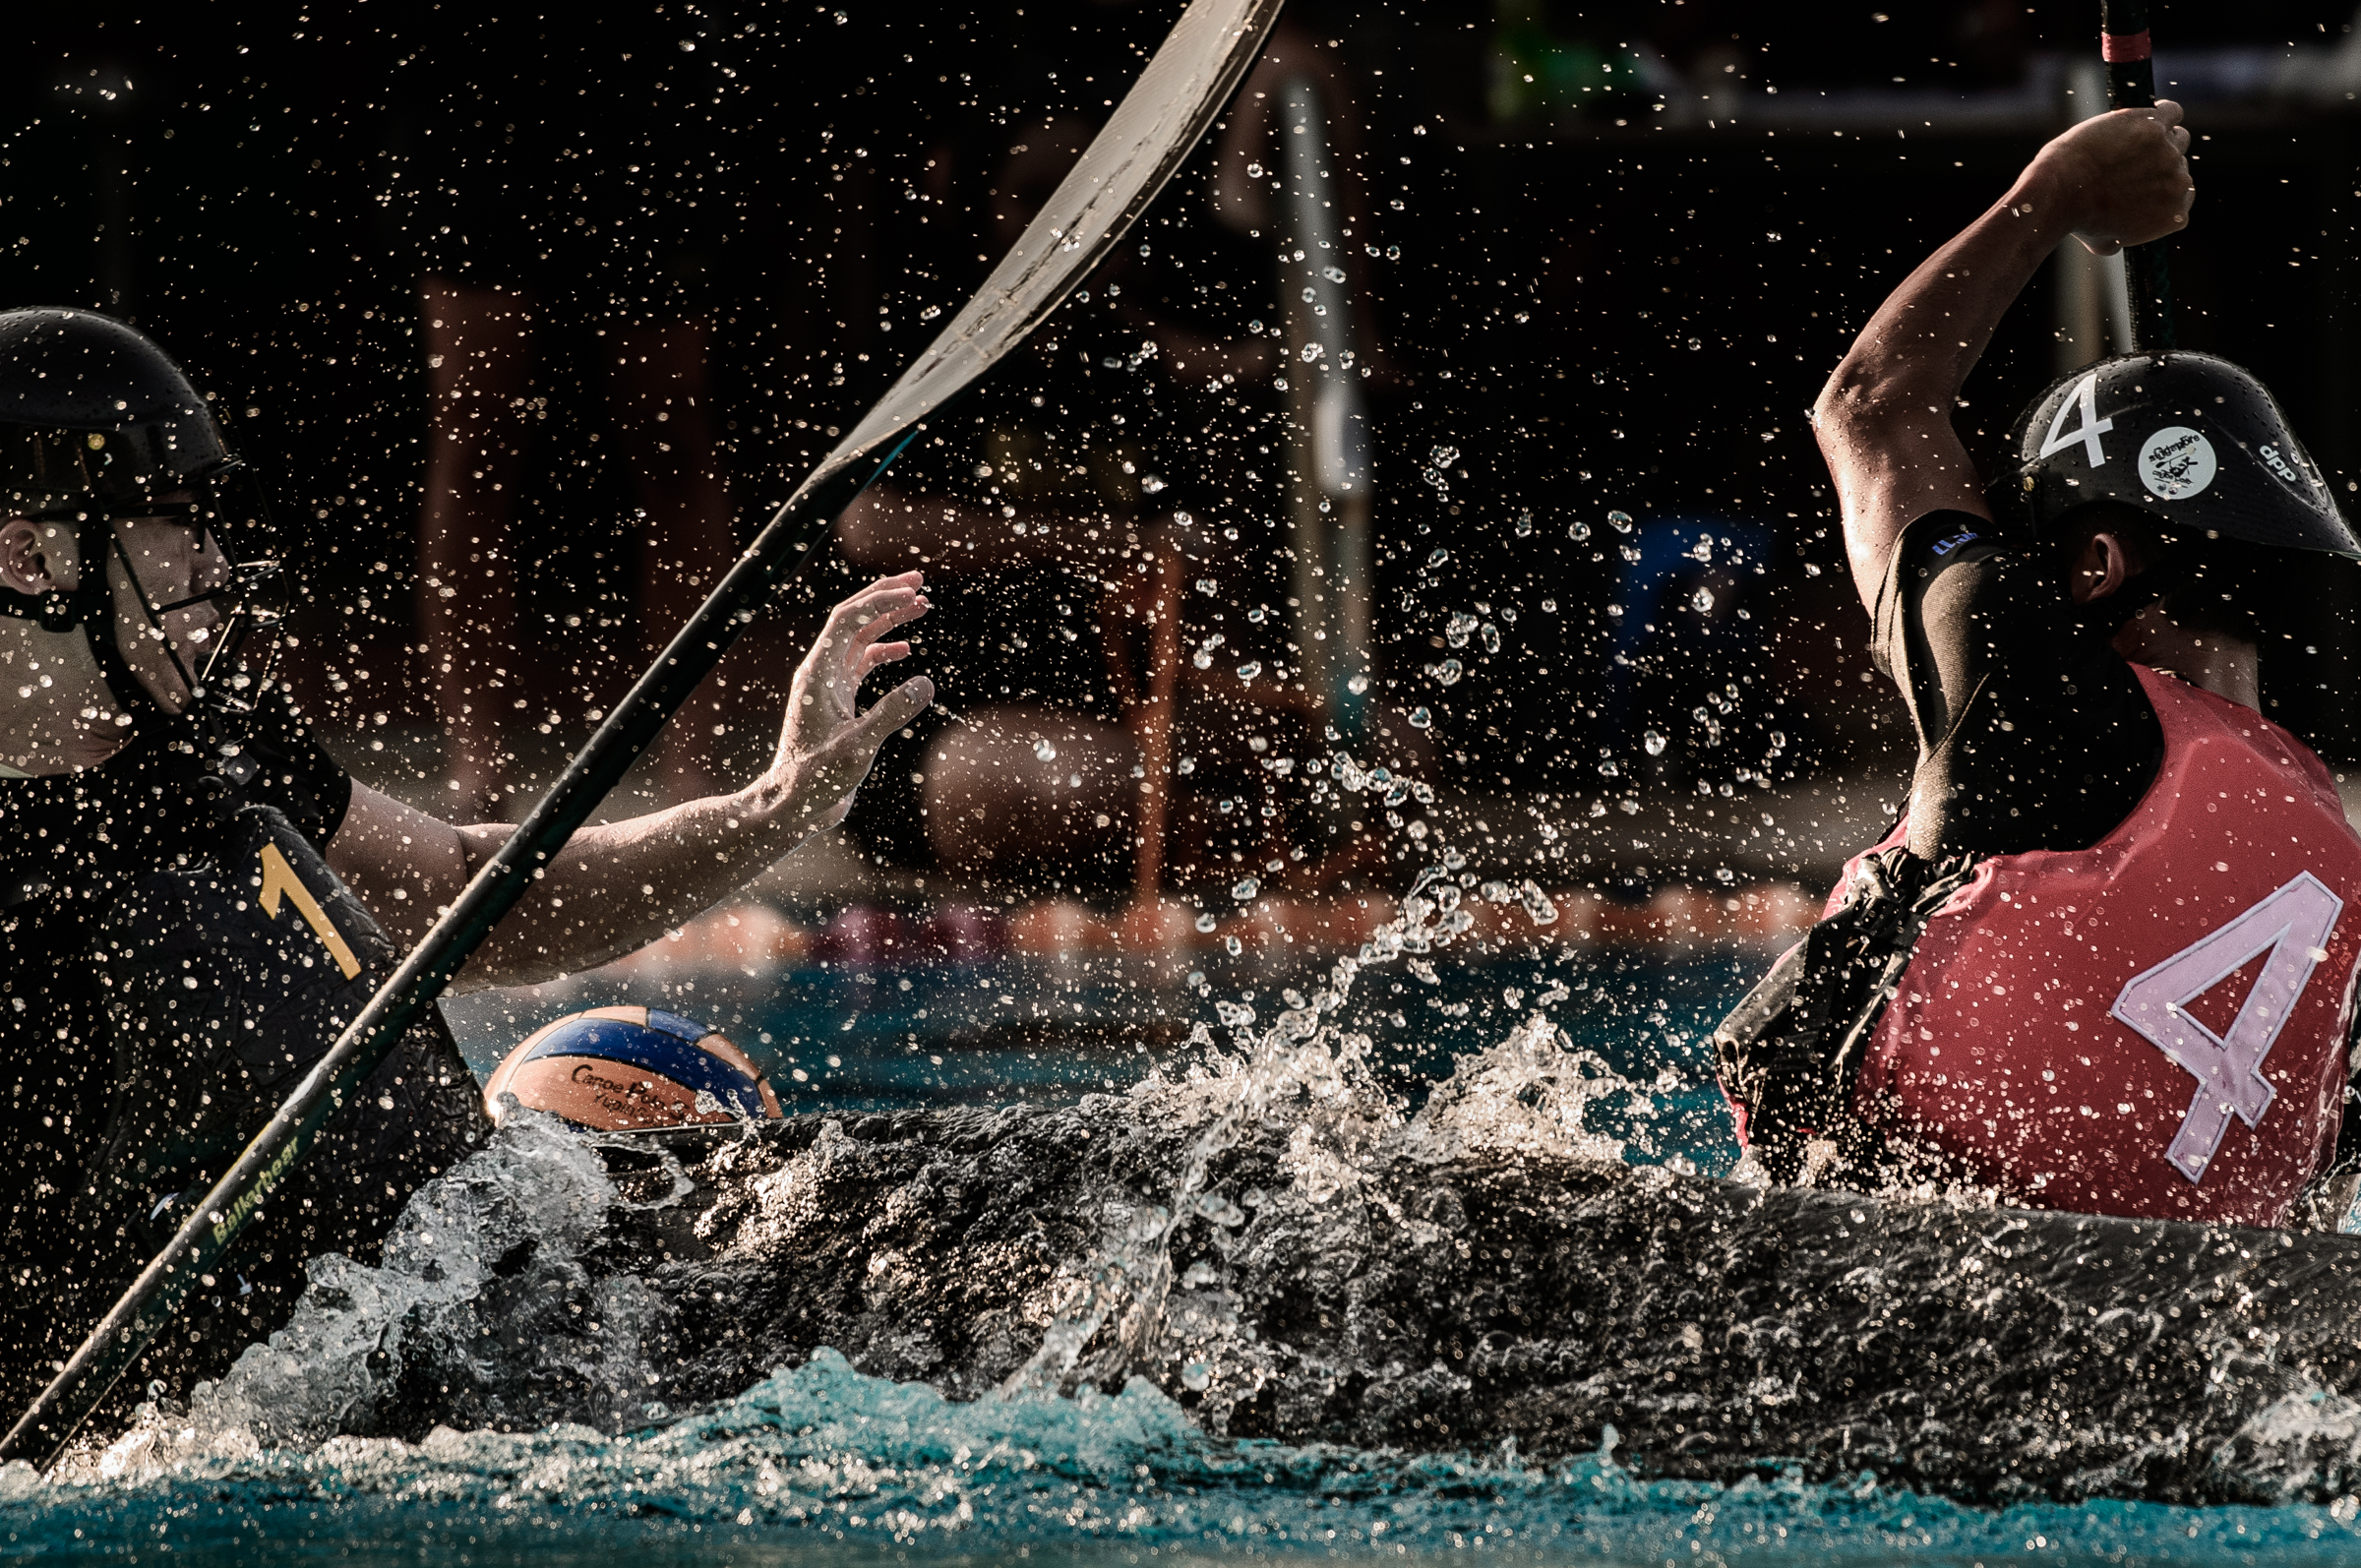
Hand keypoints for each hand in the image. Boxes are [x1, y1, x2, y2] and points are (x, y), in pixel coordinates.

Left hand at [760, 571, 934, 832]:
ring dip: (889, 620)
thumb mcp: (858, 747)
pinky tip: (907, 651)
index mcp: (818, 674)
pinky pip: (862, 664)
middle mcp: (821, 673)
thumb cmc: (817, 778)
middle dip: (885, 596)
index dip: (881, 601)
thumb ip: (892, 714)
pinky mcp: (838, 702)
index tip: (914, 593)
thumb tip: (925, 682)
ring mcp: (829, 686)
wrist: (796, 804)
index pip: (849, 620)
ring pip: (860, 639)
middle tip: (920, 582)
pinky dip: (884, 651)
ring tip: (922, 607)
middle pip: (853, 619)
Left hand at [2031, 99, 2193, 256]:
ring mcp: (2168, 153)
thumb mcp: (2101, 243)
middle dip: (2156, 161)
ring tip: (2132, 138)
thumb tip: (2116, 243)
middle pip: (2179, 163)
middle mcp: (2178, 184)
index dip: (2161, 185)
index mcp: (2174, 215)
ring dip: (2159, 137)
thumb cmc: (2075, 219)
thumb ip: (2119, 240)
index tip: (2143, 180)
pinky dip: (2162, 112)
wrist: (2060, 191)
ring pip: (2177, 136)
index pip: (2182, 193)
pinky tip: (2145, 115)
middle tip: (2128, 159)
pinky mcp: (2153, 126)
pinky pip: (2171, 112)